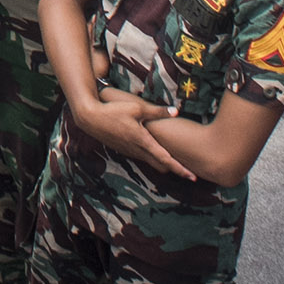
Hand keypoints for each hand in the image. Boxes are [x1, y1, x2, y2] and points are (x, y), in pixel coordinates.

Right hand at [69, 87, 186, 178]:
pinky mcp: (125, 149)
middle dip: (174, 168)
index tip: (192, 176)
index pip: (166, 158)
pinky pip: (142, 157)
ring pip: (151, 162)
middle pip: (161, 165)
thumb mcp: (137, 108)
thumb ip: (157, 111)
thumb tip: (176, 111)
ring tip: (175, 163)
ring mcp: (130, 151)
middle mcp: (138, 150)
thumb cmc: (113, 111)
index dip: (180, 168)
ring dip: (163, 163)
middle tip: (189, 172)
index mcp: (143, 141)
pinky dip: (152, 157)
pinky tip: (154, 152)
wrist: (91, 118)